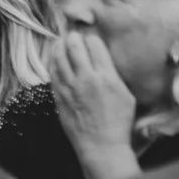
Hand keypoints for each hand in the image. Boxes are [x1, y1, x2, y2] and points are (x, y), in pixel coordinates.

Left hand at [54, 29, 144, 178]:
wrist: (101, 144)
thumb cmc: (119, 122)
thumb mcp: (126, 96)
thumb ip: (114, 76)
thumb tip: (104, 62)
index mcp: (107, 77)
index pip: (95, 47)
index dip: (90, 38)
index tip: (88, 35)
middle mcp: (86, 79)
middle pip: (75, 48)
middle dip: (73, 38)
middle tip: (72, 34)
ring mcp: (70, 87)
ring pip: (59, 58)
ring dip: (59, 47)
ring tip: (60, 41)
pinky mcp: (59, 96)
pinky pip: (53, 73)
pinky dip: (53, 62)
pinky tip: (54, 58)